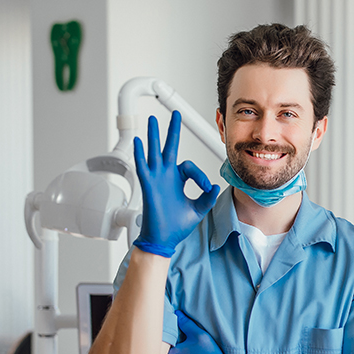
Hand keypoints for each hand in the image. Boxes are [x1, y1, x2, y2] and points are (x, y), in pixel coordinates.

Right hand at [132, 111, 219, 257]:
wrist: (164, 239)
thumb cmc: (177, 225)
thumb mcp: (198, 209)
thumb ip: (207, 197)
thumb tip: (215, 186)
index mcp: (178, 180)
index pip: (189, 166)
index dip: (200, 176)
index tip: (207, 188)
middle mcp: (166, 176)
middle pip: (169, 148)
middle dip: (173, 130)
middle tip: (176, 114)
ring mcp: (156, 179)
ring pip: (154, 151)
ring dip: (153, 135)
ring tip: (152, 119)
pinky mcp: (148, 186)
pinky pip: (143, 166)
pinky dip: (140, 154)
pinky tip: (138, 141)